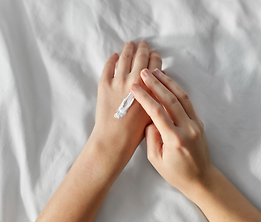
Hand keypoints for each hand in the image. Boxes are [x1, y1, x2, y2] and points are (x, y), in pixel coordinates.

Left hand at [91, 41, 162, 157]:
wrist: (114, 139)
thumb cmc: (136, 131)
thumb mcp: (153, 112)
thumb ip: (156, 95)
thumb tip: (156, 83)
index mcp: (149, 87)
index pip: (154, 64)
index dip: (155, 57)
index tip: (154, 53)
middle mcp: (134, 79)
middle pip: (140, 57)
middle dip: (143, 48)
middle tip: (143, 43)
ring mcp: (118, 80)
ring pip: (124, 58)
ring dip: (128, 49)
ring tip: (130, 44)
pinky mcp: (104, 84)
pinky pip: (108, 66)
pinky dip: (112, 59)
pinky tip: (115, 56)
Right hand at [130, 68, 212, 195]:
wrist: (201, 179)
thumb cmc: (176, 173)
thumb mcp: (156, 160)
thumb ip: (151, 138)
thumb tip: (150, 119)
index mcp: (175, 139)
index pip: (157, 112)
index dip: (145, 98)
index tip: (134, 88)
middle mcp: (188, 129)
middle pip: (171, 100)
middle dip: (156, 84)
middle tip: (144, 72)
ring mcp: (196, 124)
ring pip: (182, 97)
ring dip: (168, 83)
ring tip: (156, 72)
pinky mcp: (199, 123)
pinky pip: (188, 103)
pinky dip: (177, 90)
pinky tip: (169, 83)